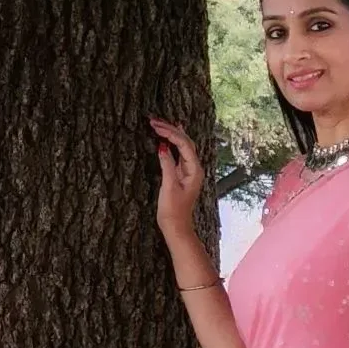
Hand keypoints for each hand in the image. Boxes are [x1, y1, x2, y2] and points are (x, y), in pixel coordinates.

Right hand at [150, 118, 203, 239]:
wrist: (176, 227)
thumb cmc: (173, 210)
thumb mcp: (169, 186)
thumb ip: (167, 165)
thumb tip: (162, 146)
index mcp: (194, 170)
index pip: (184, 144)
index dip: (170, 133)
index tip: (155, 126)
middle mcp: (194, 169)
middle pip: (185, 142)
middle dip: (170, 130)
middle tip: (154, 121)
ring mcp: (189, 171)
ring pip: (182, 146)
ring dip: (171, 134)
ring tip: (160, 123)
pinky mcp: (182, 175)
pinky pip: (179, 154)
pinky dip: (172, 143)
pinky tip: (169, 136)